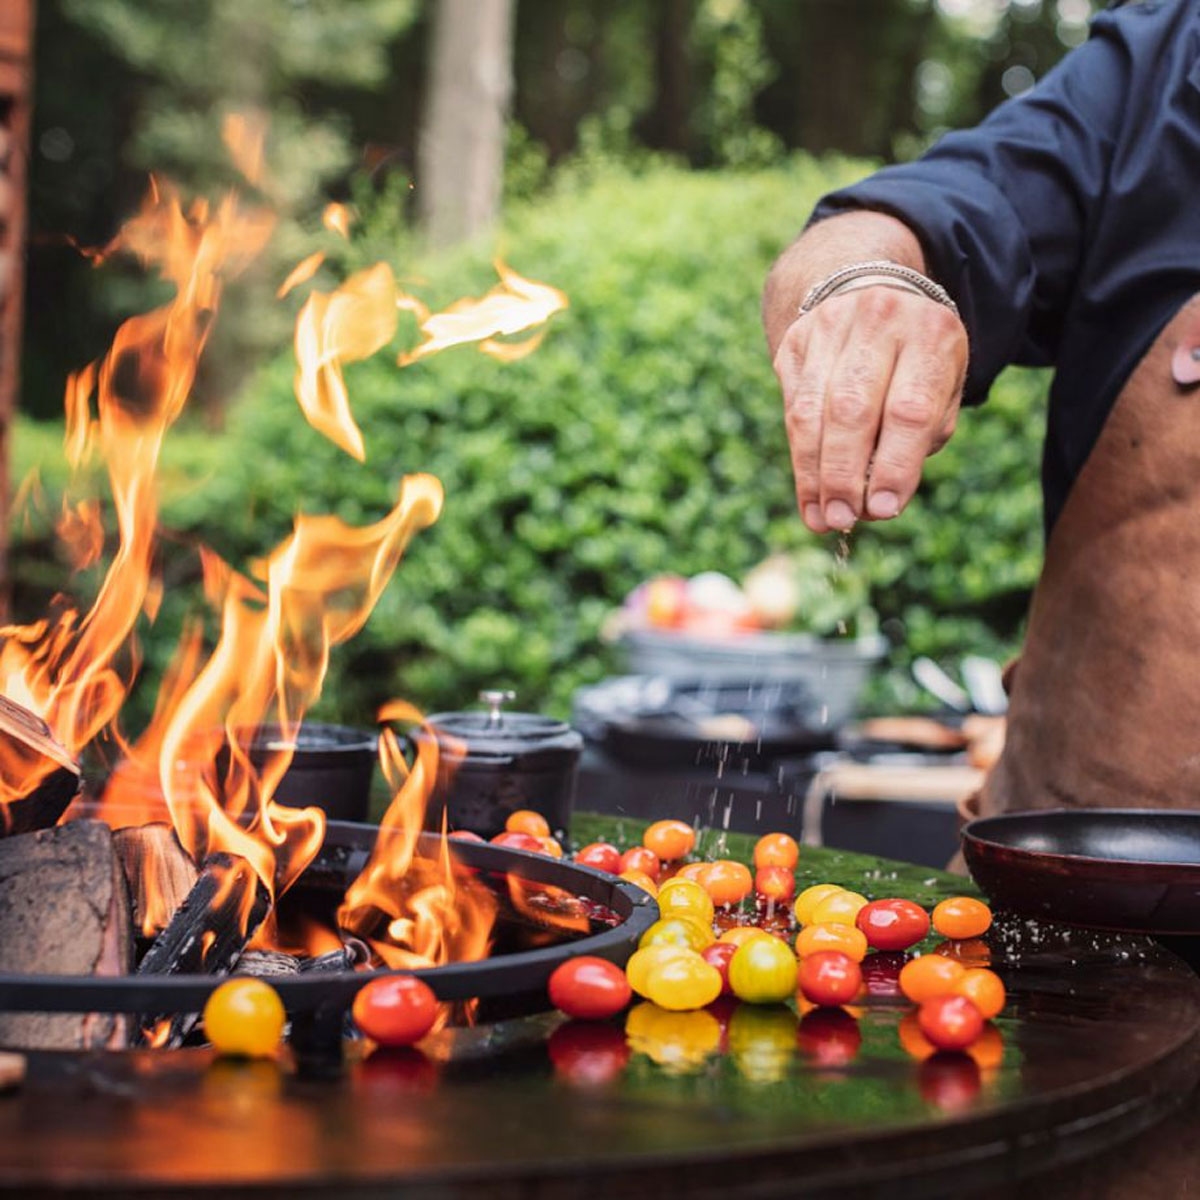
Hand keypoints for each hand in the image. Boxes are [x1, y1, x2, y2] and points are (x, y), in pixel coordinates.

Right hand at [772, 285, 967, 532]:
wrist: (871, 291)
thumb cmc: (915, 362)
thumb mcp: (940, 389)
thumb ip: (920, 440)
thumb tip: (879, 502)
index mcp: (931, 333)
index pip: (909, 410)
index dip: (895, 465)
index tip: (884, 511)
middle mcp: (879, 321)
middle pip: (852, 410)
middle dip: (845, 475)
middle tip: (843, 519)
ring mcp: (829, 327)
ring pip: (812, 412)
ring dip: (814, 474)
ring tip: (821, 518)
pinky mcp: (795, 342)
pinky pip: (792, 408)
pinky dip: (800, 458)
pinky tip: (809, 494)